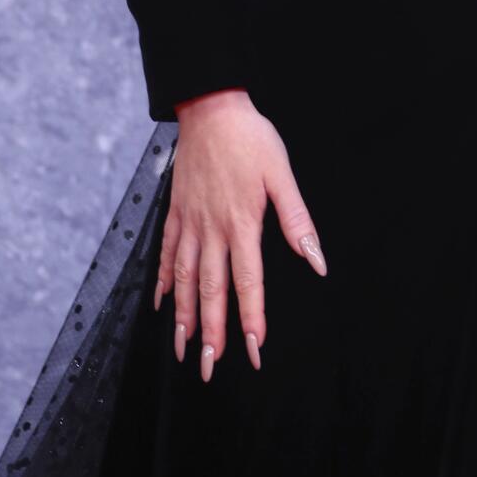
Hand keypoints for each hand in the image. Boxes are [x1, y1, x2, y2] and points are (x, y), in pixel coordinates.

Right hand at [155, 88, 327, 381]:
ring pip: (182, 279)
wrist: (210, 107)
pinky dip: (162, 281)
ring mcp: (189, 222)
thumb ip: (297, 221)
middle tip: (209, 369)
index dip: (251, 318)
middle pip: (209, 290)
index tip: (253, 350)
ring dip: (183, 317)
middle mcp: (212, 229)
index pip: (248, 281)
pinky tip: (160, 304)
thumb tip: (317, 261)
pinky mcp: (176, 211)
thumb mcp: (282, 174)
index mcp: (242, 223)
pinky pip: (166, 253)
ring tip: (183, 349)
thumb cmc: (251, 138)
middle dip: (212, 333)